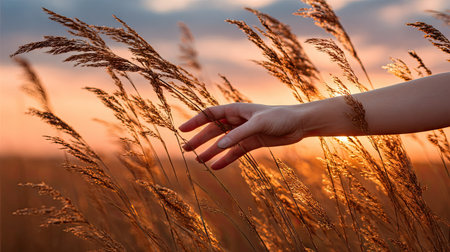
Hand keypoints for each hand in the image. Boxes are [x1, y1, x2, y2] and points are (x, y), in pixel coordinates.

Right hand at [179, 103, 305, 169]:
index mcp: (236, 110)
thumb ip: (238, 135)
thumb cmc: (279, 117)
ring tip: (198, 161)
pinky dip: (225, 159)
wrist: (298, 124)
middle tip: (187, 150)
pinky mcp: (251, 143)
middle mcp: (237, 121)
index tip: (182, 130)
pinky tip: (216, 167)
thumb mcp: (258, 124)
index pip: (210, 114)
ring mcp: (243, 133)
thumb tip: (218, 146)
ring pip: (222, 143)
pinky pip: (234, 153)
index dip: (196, 121)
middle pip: (213, 131)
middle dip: (199, 139)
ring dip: (210, 151)